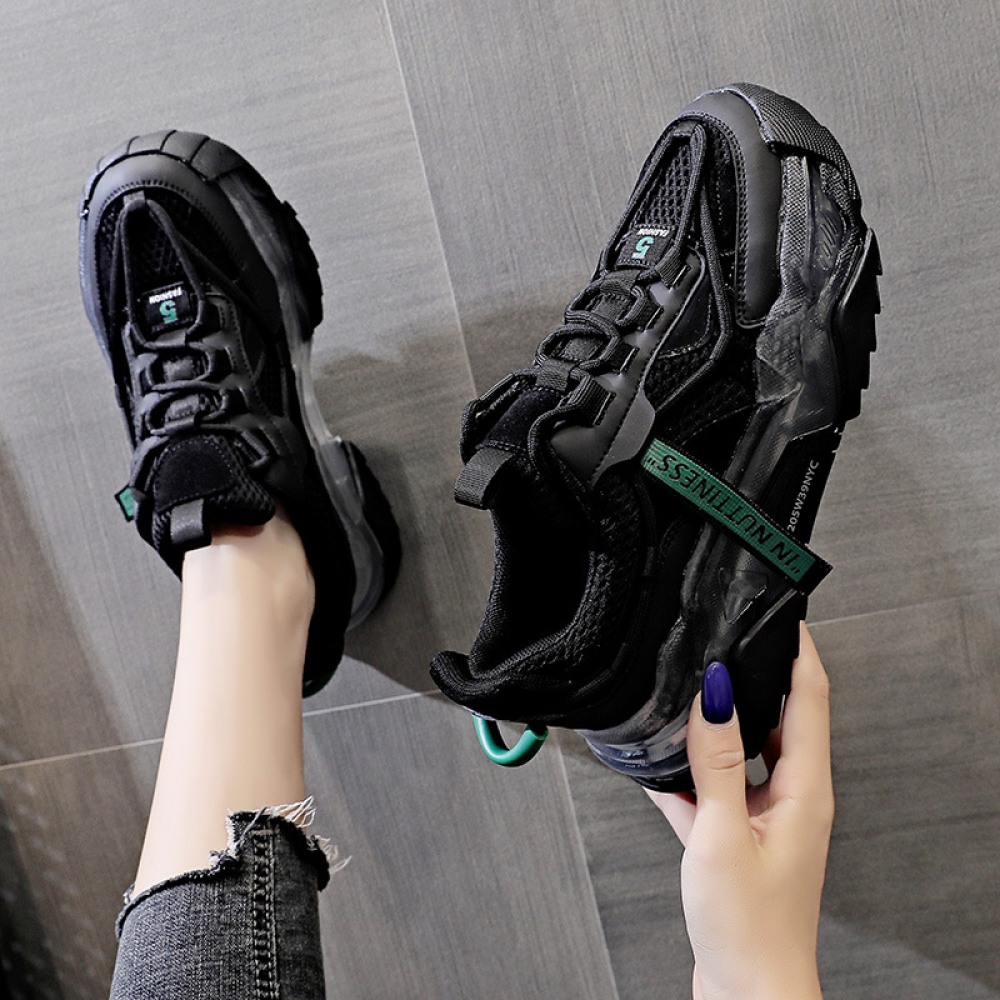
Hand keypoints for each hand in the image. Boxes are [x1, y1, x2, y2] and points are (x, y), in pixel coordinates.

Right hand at [646, 623, 832, 999]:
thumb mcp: (723, 834)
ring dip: (714, 728)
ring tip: (683, 700)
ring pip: (740, 752)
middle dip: (754, 678)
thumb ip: (716, 759)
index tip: (784, 613)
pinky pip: (714, 790)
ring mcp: (765, 819)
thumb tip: (715, 693)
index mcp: (805, 791)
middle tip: (724, 642)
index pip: (810, 700)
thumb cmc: (749, 931)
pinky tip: (657, 769)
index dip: (800, 652)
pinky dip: (688, 775)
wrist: (746, 997)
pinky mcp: (738, 840)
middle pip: (777, 719)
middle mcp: (792, 799)